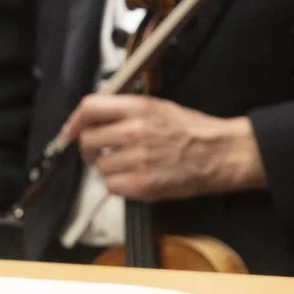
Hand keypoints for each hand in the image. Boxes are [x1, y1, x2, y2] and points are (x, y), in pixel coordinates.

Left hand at [61, 94, 264, 201]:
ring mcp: (138, 160)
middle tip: (100, 153)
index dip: (75, 121)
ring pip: (99, 167)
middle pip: (87, 140)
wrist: (223, 154)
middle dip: (89, 149)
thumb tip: (92, 117)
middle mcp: (134, 131)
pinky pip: (112, 186)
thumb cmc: (192, 129)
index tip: (70, 131)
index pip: (89, 108)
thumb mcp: (157, 107)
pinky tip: (133, 179)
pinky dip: (118, 185)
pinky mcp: (145, 185)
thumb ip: (125, 110)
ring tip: (125, 165)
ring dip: (107, 168)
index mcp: (137, 108)